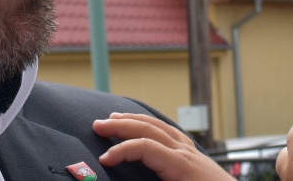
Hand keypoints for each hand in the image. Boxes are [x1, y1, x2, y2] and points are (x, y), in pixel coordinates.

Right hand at [93, 112, 233, 180]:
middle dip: (122, 125)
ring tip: (115, 117)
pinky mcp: (195, 156)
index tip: (103, 159)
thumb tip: (129, 179)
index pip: (145, 147)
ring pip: (160, 126)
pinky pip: (171, 132)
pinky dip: (153, 125)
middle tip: (97, 125)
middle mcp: (186, 152)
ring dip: (135, 120)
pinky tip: (147, 126)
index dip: (122, 150)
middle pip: (150, 128)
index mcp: (181, 165)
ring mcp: (192, 151)